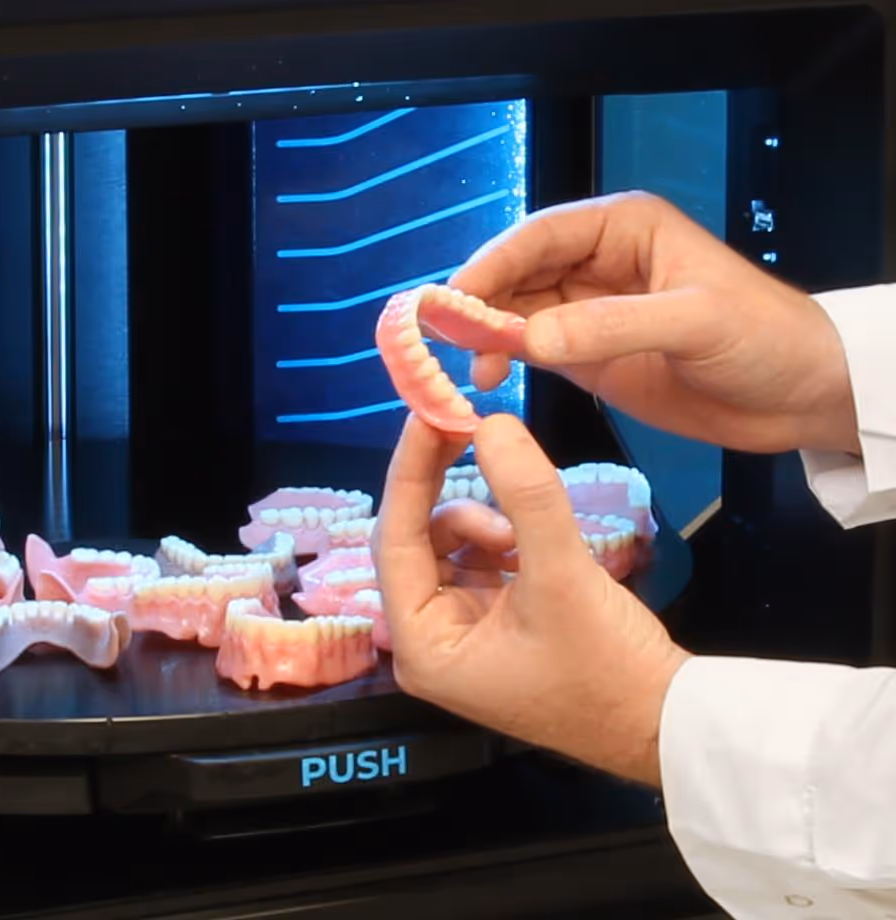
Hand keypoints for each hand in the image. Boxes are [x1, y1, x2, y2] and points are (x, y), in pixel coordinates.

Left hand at [371, 412, 689, 786]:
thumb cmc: (609, 666)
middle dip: (450, 495)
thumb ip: (527, 495)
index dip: (408, 474)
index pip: (392, 543)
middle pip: (414, 541)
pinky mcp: (490, 625)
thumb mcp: (564, 574)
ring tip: (527, 537)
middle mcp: (426, 643)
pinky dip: (501, 540)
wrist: (666, 723)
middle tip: (476, 442)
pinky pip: (476, 561)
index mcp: (422, 648)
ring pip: (446, 546)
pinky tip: (532, 545)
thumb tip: (492, 423)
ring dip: (484, 523)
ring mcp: (458, 635)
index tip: (426, 416)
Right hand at [451, 191, 860, 455]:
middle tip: (443, 339)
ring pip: (516, 311)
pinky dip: (504, 359)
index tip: (454, 299)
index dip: (492, 263)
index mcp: (623, 228)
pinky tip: (491, 379)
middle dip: (478, 301)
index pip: (540, 235)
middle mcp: (596, 263)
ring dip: (485, 334)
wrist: (797, 394)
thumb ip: (611, 327)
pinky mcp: (587, 355)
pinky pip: (531, 348)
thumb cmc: (761, 338)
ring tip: (471, 368)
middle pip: (517, 272)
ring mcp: (588, 311)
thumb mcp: (693, 322)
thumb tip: (529, 339)